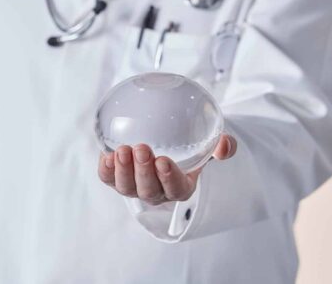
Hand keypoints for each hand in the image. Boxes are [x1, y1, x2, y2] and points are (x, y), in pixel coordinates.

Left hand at [97, 134, 236, 205]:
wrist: (164, 141)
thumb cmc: (188, 147)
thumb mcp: (208, 146)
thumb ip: (222, 146)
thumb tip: (225, 144)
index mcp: (180, 186)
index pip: (176, 189)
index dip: (169, 179)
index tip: (164, 161)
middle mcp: (156, 191)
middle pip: (148, 190)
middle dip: (143, 171)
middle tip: (142, 149)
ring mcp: (134, 186)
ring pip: (126, 187)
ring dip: (123, 170)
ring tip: (123, 150)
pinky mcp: (115, 177)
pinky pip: (108, 179)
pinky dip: (106, 170)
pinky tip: (107, 156)